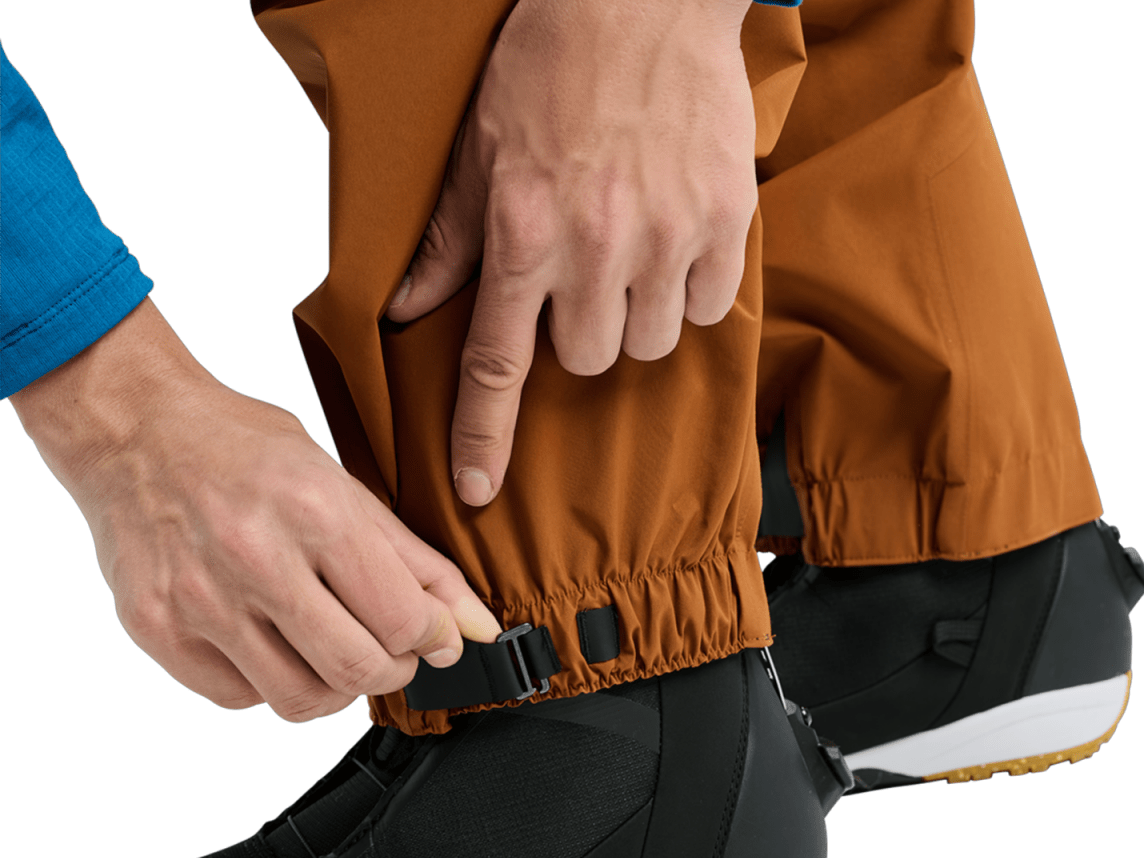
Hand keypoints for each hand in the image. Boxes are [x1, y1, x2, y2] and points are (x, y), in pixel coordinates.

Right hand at [11, 300, 500, 720]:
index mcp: (313, 512)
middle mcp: (254, 559)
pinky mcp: (157, 629)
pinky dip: (269, 682)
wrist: (133, 428)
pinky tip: (271, 642)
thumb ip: (414, 561)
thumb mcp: (343, 484)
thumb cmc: (243, 448)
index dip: (433, 640)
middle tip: (389, 649)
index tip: (434, 638)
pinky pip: (239, 698)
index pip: (402, 620)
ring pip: (299, 699)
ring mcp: (199, 600)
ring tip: (331, 647)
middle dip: (392, 670)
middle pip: (355, 670)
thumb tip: (473, 626)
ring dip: (334, 685)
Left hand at [388, 0, 756, 506]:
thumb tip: (403, 308)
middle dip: (579, 336)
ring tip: (630, 255)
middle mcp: (595, 244)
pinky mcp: (724, 220)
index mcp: (524, 232)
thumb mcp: (478, 151)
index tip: (475, 491)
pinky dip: (691, 291)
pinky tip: (675, 243)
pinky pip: (708, 307)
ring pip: (651, 342)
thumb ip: (448, 242)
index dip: (483, 436)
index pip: (496, 362)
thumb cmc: (552, 64)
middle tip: (581, 282)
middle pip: (587, 362)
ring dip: (635, 316)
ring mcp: (667, 235)